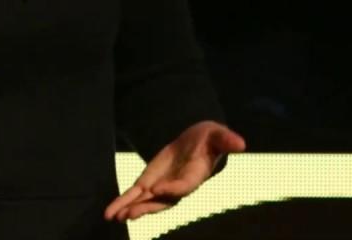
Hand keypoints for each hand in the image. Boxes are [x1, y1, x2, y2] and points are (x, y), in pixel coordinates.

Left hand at [104, 120, 245, 221]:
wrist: (197, 142)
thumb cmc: (210, 139)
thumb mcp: (218, 134)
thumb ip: (226, 139)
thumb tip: (241, 143)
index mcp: (195, 175)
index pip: (184, 185)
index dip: (172, 188)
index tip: (157, 189)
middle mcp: (178, 187)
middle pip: (162, 201)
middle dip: (145, 208)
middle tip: (129, 215)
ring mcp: (162, 187)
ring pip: (146, 202)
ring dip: (130, 209)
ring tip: (114, 216)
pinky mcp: (150, 183)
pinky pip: (136, 195)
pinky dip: (123, 203)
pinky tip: (111, 212)